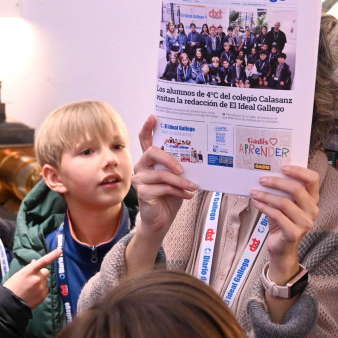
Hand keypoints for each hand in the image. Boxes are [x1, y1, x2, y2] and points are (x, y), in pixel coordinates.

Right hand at [3, 248, 61, 308]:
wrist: (10, 303)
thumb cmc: (12, 287)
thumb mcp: (19, 274)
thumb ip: (29, 268)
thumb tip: (35, 262)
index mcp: (29, 271)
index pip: (43, 261)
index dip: (52, 255)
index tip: (60, 251)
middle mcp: (37, 278)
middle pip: (46, 271)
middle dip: (42, 273)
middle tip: (33, 278)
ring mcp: (41, 287)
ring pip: (46, 281)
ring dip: (41, 282)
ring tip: (31, 288)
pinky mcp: (43, 295)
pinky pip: (46, 289)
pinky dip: (42, 289)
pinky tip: (34, 293)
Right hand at [134, 115, 196, 238]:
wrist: (161, 220)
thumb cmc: (170, 197)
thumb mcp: (177, 178)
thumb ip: (180, 166)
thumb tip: (197, 157)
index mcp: (150, 160)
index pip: (145, 140)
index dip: (148, 128)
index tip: (153, 117)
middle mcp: (142, 166)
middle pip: (152, 152)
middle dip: (170, 158)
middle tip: (183, 168)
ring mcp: (140, 179)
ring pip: (162, 174)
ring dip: (181, 181)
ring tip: (193, 186)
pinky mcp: (141, 192)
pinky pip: (163, 188)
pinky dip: (178, 191)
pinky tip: (188, 195)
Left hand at [250, 165, 319, 283]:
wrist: (281, 247)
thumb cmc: (282, 222)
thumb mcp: (284, 204)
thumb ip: (282, 191)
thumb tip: (267, 174)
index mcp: (312, 199)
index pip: (313, 179)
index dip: (299, 171)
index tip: (283, 167)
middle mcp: (312, 210)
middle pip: (297, 189)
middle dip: (277, 182)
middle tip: (262, 179)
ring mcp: (305, 223)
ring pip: (284, 203)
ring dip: (266, 195)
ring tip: (254, 192)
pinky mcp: (294, 233)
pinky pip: (277, 216)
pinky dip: (264, 207)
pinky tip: (256, 203)